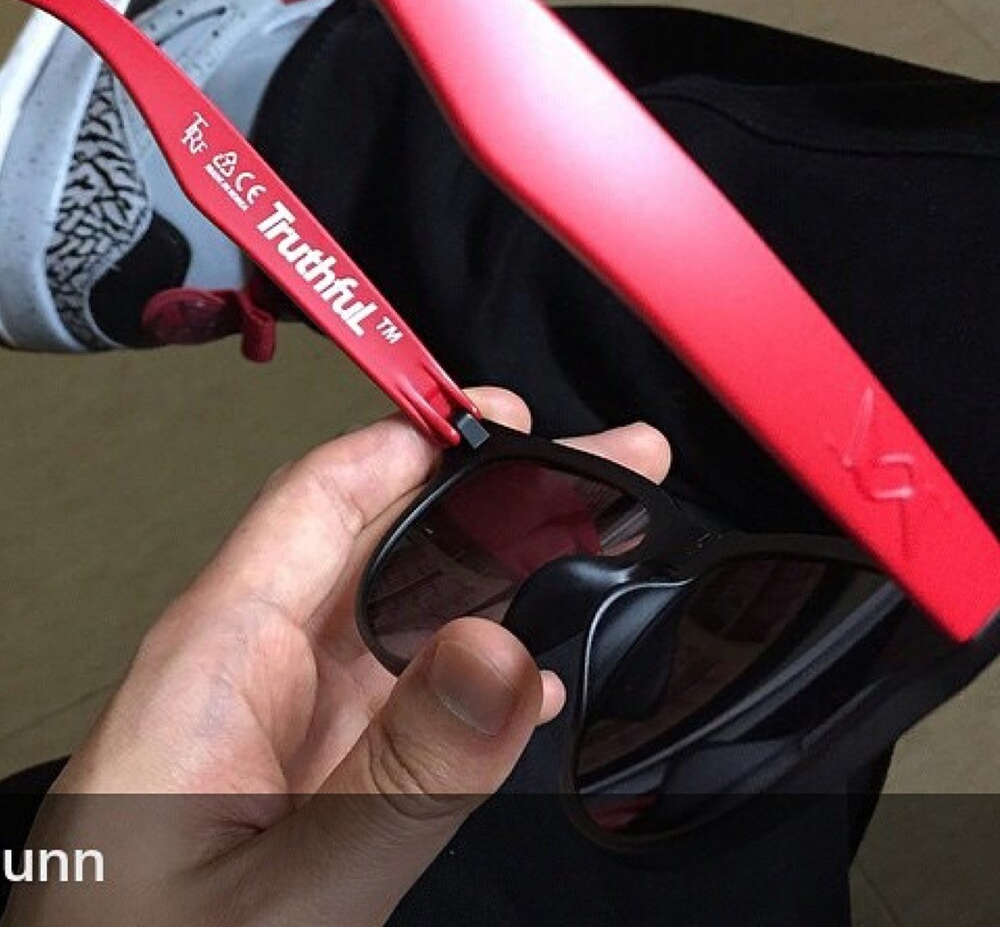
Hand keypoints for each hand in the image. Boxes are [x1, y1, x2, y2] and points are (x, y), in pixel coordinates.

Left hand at [3, 388, 669, 926]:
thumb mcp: (280, 895)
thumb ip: (396, 781)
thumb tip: (501, 654)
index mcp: (212, 661)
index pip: (321, 499)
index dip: (419, 441)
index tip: (512, 420)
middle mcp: (247, 674)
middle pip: (382, 542)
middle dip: (492, 498)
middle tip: (600, 469)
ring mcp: (283, 729)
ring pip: (404, 616)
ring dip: (500, 580)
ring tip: (595, 543)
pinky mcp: (309, 781)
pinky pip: (403, 698)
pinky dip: (478, 677)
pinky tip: (535, 676)